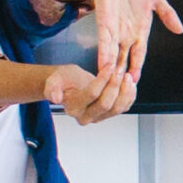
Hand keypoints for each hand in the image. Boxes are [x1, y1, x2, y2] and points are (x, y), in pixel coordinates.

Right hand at [10, 56, 128, 123]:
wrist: (69, 86)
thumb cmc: (64, 81)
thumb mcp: (54, 79)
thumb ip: (52, 88)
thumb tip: (54, 98)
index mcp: (72, 107)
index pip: (91, 94)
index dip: (102, 79)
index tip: (109, 65)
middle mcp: (85, 116)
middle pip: (105, 103)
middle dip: (115, 85)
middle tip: (120, 69)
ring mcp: (98, 117)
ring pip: (117, 108)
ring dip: (125, 91)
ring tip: (127, 76)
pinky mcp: (108, 115)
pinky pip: (123, 108)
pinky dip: (129, 96)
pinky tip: (130, 84)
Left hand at [71, 0, 182, 105]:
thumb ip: (167, 14)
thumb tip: (180, 29)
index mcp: (139, 30)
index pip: (139, 54)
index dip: (137, 68)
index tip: (136, 82)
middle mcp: (125, 32)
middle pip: (125, 59)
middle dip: (123, 75)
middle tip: (121, 92)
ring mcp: (114, 28)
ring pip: (113, 55)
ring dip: (113, 70)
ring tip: (111, 85)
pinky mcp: (104, 20)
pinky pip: (104, 40)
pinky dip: (104, 52)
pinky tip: (104, 65)